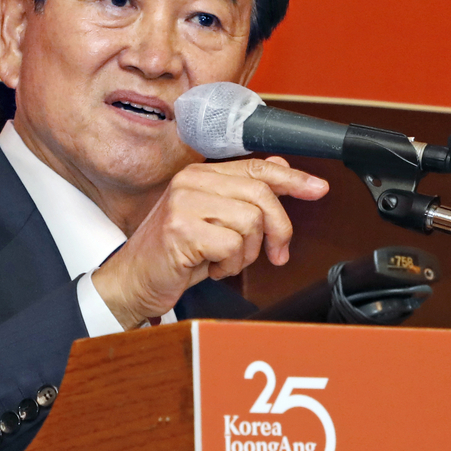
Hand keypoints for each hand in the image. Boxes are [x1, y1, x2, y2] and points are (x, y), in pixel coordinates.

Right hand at [91, 157, 327, 328]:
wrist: (132, 282)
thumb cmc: (173, 255)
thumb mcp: (213, 221)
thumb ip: (243, 194)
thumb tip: (281, 167)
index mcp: (200, 175)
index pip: (257, 168)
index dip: (293, 179)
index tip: (318, 189)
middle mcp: (191, 182)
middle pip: (261, 195)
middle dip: (277, 230)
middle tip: (275, 253)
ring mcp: (184, 204)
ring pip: (251, 222)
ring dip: (245, 253)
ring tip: (222, 260)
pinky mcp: (181, 230)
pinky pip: (232, 246)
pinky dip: (228, 266)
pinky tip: (209, 267)